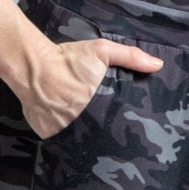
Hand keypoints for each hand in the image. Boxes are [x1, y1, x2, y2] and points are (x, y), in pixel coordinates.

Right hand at [17, 37, 162, 138]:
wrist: (31, 63)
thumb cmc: (67, 58)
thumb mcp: (101, 51)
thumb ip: (130, 57)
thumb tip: (157, 65)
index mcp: (97, 106)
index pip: (113, 125)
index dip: (118, 128)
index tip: (124, 129)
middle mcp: (79, 122)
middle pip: (95, 134)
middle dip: (99, 131)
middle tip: (100, 125)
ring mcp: (60, 130)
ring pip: (74, 138)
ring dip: (77, 132)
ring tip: (75, 121)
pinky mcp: (45, 133)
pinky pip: (56, 138)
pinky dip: (58, 132)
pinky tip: (59, 121)